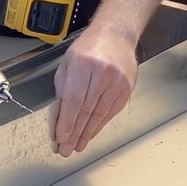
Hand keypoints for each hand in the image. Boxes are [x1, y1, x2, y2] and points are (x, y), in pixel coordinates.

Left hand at [52, 30, 137, 156]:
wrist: (116, 35)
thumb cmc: (88, 48)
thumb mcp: (67, 64)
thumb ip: (62, 89)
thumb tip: (59, 118)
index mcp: (84, 65)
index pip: (74, 101)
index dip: (67, 123)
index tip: (60, 138)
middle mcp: (103, 74)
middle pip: (87, 111)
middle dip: (75, 133)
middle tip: (66, 150)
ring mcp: (118, 82)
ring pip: (100, 114)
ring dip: (87, 133)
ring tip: (77, 146)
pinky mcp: (127, 89)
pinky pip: (111, 112)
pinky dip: (99, 125)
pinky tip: (90, 134)